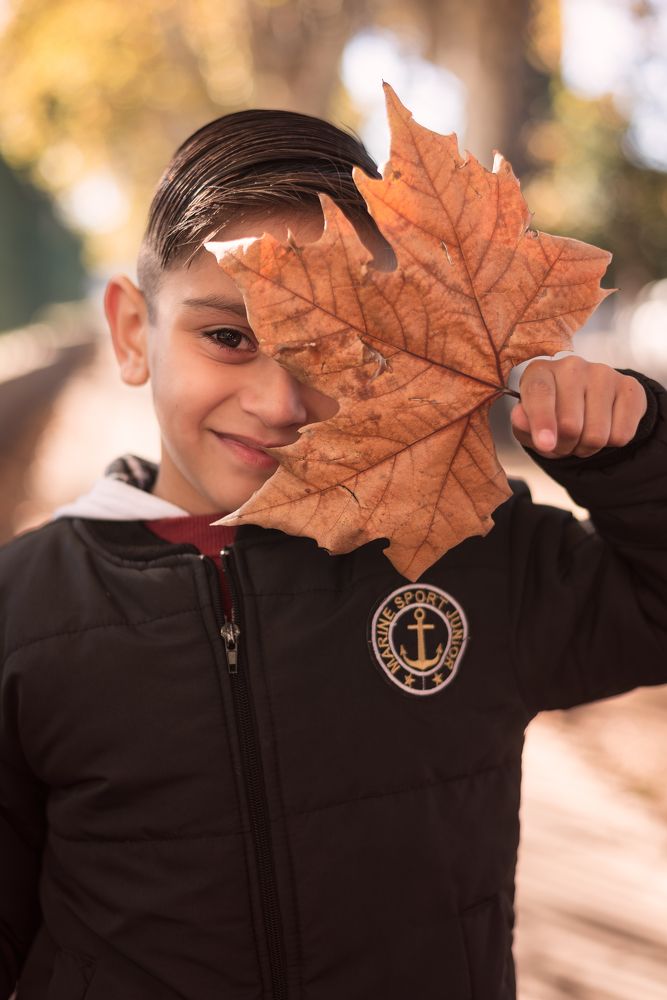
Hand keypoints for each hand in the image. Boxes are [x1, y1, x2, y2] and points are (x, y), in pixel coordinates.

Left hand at [510, 356, 647, 457]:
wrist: (588, 404)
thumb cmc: (550, 415)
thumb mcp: (528, 424)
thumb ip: (522, 424)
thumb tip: (521, 419)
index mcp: (540, 372)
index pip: (540, 394)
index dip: (542, 422)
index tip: (545, 445)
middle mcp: (572, 366)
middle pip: (570, 425)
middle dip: (565, 447)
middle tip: (563, 444)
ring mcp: (603, 373)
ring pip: (597, 434)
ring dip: (587, 448)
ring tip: (581, 437)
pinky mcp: (629, 387)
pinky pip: (621, 435)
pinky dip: (610, 444)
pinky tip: (603, 428)